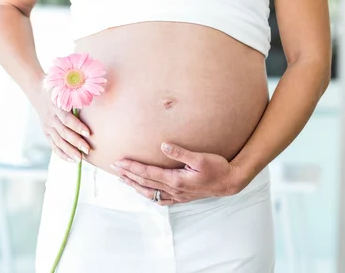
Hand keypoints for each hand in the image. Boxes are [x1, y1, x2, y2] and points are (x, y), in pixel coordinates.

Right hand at [30, 84, 91, 162]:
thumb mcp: (65, 88)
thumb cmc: (58, 89)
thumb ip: (77, 94)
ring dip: (70, 151)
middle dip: (76, 142)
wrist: (37, 92)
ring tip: (80, 159)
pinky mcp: (46, 133)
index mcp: (56, 106)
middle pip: (64, 133)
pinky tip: (71, 160)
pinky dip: (62, 154)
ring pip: (58, 141)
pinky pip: (53, 145)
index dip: (77, 126)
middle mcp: (51, 118)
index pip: (67, 119)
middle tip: (88, 150)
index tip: (88, 133)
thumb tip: (94, 96)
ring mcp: (47, 126)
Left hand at [111, 142, 243, 205]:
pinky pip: (160, 199)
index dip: (132, 167)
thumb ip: (181, 152)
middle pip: (145, 182)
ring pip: (150, 192)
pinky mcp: (182, 197)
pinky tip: (145, 192)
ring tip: (123, 179)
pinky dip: (149, 195)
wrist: (230, 183)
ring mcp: (177, 195)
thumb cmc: (217, 168)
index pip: (148, 172)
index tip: (119, 162)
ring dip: (135, 185)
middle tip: (114, 168)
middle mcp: (173, 190)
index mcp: (175, 180)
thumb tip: (163, 145)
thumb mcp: (200, 157)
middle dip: (128, 175)